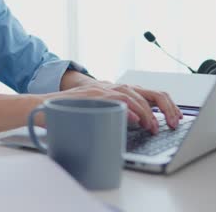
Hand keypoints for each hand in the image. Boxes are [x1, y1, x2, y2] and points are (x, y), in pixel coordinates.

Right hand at [46, 81, 183, 133]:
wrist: (40, 108)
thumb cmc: (67, 114)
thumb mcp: (96, 114)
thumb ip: (114, 117)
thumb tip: (133, 128)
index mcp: (116, 91)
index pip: (149, 93)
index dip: (166, 105)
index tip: (174, 120)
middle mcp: (111, 86)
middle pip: (149, 91)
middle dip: (166, 107)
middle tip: (171, 124)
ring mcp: (102, 90)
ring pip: (134, 95)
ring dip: (148, 112)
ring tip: (153, 127)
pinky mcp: (92, 95)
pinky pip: (116, 100)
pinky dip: (129, 110)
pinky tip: (137, 120)